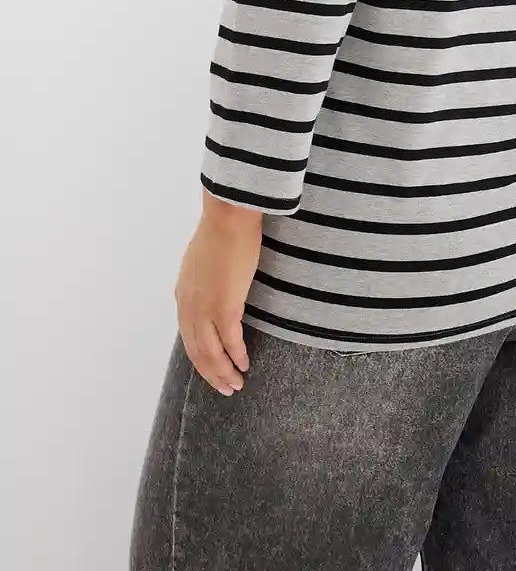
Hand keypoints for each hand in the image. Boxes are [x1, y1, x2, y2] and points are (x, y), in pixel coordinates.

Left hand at [174, 200, 261, 394]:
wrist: (228, 217)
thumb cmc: (221, 231)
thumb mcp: (203, 262)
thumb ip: (204, 281)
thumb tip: (214, 288)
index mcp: (183, 296)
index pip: (189, 337)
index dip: (201, 358)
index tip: (213, 370)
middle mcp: (189, 307)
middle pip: (197, 351)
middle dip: (211, 373)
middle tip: (225, 388)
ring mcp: (205, 308)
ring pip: (211, 352)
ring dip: (223, 371)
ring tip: (235, 384)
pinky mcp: (225, 306)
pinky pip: (230, 340)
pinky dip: (236, 355)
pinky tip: (244, 365)